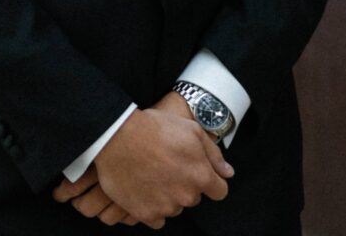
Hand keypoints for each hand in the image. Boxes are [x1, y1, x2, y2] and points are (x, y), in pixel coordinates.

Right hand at [53, 101, 233, 229]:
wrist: (117, 136)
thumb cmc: (155, 128)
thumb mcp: (191, 130)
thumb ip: (213, 154)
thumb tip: (228, 173)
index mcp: (200, 176)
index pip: (219, 191)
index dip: (211, 181)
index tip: (198, 171)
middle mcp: (186, 196)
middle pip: (194, 197)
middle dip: (186, 184)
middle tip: (169, 164)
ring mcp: (165, 207)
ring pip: (175, 206)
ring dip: (169, 195)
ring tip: (153, 172)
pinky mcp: (145, 214)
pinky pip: (157, 217)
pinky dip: (153, 206)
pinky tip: (144, 187)